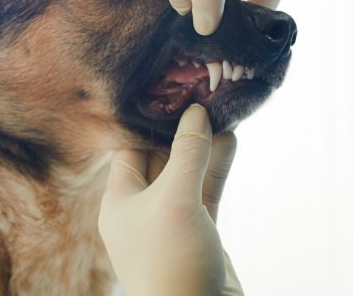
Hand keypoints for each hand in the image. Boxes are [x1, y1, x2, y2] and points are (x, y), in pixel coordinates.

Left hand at [98, 104, 243, 295]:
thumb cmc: (171, 261)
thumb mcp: (175, 198)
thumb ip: (186, 152)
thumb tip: (196, 112)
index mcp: (120, 201)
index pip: (130, 148)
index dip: (148, 121)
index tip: (170, 91)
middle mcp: (143, 209)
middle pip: (162, 157)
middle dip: (181, 129)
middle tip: (202, 95)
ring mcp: (173, 222)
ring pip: (189, 173)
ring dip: (204, 145)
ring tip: (223, 111)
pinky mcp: (201, 233)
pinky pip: (208, 191)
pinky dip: (218, 166)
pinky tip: (231, 140)